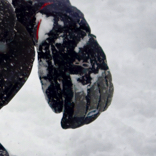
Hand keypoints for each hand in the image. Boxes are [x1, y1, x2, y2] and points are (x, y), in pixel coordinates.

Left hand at [36, 12, 112, 128]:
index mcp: (72, 76)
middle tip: (74, 124)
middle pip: (91, 106)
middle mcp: (88, 74)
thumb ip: (51, 92)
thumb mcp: (46, 72)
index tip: (65, 125)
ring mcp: (98, 70)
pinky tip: (101, 108)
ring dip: (94, 112)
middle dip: (83, 119)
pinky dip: (106, 100)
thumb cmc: (51, 53)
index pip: (77, 107)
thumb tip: (58, 111)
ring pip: (102, 98)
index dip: (72, 119)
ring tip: (86, 118)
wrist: (64, 29)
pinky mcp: (103, 66)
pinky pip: (109, 87)